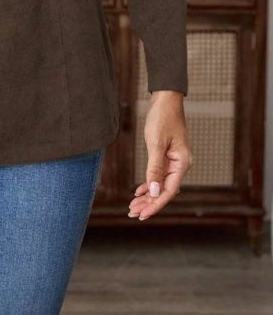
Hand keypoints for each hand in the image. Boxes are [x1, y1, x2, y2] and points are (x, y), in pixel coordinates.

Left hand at [128, 90, 191, 220]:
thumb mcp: (156, 143)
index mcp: (182, 163)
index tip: (143, 215)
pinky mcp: (167, 156)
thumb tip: (153, 190)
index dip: (155, 204)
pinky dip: (148, 183)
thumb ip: (155, 168)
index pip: (168, 191)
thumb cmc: (162, 118)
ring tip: (133, 206)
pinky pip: (158, 175)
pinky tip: (138, 192)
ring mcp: (174, 161)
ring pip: (160, 184)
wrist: (165, 99)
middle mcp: (180, 164)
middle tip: (133, 213)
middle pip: (164, 190)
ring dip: (147, 196)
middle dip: (149, 203)